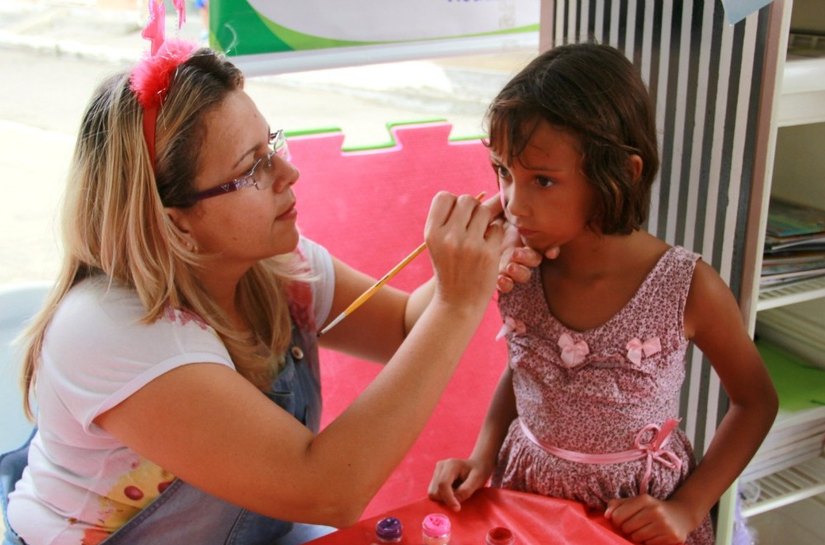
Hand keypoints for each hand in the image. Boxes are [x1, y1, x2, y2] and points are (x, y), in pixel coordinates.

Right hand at [425, 192, 503, 310]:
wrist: (457, 303)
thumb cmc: (450, 268)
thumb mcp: (440, 243)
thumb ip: (453, 217)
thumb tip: (485, 190)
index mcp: (431, 232)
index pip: (444, 196)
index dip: (453, 204)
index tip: (457, 218)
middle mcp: (448, 236)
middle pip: (467, 200)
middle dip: (472, 210)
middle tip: (471, 227)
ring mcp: (468, 244)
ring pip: (484, 211)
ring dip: (485, 221)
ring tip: (479, 238)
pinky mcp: (487, 253)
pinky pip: (497, 228)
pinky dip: (494, 236)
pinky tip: (487, 249)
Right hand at [427, 457, 491, 511]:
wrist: (476, 466)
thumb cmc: (479, 472)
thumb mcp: (477, 480)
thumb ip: (466, 490)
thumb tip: (455, 500)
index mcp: (451, 464)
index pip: (443, 484)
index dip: (448, 498)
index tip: (458, 508)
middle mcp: (440, 466)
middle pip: (435, 490)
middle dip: (446, 499)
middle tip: (460, 498)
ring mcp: (436, 471)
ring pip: (433, 493)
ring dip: (444, 498)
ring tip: (457, 493)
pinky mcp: (435, 477)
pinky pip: (434, 493)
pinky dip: (442, 497)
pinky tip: (452, 492)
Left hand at [480, 194, 558, 292]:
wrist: (461, 246)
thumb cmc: (478, 226)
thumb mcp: (490, 215)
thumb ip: (499, 206)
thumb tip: (508, 192)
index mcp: (520, 237)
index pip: (542, 243)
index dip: (551, 249)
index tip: (551, 253)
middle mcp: (518, 253)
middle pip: (534, 259)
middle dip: (529, 258)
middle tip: (516, 254)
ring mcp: (509, 266)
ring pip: (524, 274)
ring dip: (520, 271)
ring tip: (509, 268)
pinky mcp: (498, 278)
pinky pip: (507, 285)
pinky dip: (506, 284)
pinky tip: (501, 281)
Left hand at [605, 495, 695, 544]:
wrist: (681, 515)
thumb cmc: (652, 508)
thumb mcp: (637, 502)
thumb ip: (618, 505)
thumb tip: (606, 515)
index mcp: (645, 500)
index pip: (618, 515)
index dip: (616, 521)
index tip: (620, 521)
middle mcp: (655, 511)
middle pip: (626, 527)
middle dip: (627, 529)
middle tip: (634, 526)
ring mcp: (664, 524)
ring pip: (637, 537)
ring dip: (637, 536)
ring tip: (644, 530)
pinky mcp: (672, 537)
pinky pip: (649, 544)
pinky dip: (648, 541)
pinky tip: (653, 535)